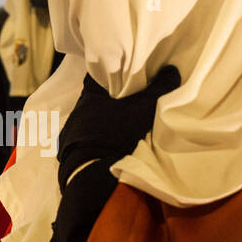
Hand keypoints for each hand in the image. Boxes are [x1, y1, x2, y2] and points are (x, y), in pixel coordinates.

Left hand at [57, 65, 179, 185]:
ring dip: (100, 122)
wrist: (95, 170)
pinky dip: (94, 140)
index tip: (122, 75)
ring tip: (118, 126)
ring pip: (88, 120)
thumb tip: (171, 71)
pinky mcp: (70, 151)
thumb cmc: (117, 133)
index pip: (96, 75)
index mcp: (89, 95)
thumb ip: (159, 88)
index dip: (109, 73)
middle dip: (108, 100)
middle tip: (125, 101)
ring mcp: (71, 131)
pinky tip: (106, 144)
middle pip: (93, 98)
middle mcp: (77, 110)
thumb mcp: (144, 108)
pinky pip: (83, 141)